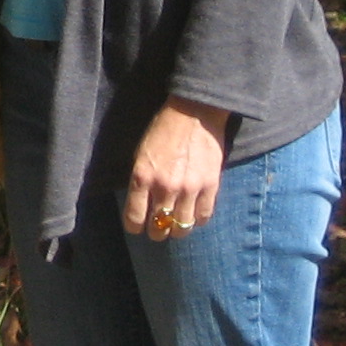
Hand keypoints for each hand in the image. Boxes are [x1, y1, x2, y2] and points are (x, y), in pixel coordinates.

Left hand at [123, 96, 229, 238]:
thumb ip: (140, 181)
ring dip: (177, 231)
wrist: (193, 113)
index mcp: (142, 177)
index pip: (134, 218)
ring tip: (175, 227)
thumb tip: (141, 205)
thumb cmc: (162, 131)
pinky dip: (197, 220)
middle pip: (159, 227)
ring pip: (182, 227)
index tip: (136, 227)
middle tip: (157, 230)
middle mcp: (165, 187)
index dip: (134, 227)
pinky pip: (204, 216)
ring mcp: (190, 188)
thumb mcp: (140, 154)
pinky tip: (193, 215)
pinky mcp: (210, 186)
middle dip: (156, 232)